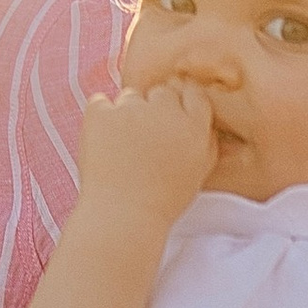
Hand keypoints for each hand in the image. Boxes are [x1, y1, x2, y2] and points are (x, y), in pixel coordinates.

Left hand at [76, 78, 217, 223]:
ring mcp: (131, 110)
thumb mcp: (198, 173)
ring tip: (123, 145)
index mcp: (194, 127)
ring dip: (127, 112)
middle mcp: (165, 112)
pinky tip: (103, 141)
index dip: (182, 103)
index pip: (194, 93)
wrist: (122, 216)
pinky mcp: (101, 113)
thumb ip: (207, 143)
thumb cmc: (162, 200)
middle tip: (145, 138)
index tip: (172, 117)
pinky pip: (100, 101)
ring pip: (131, 95)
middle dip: (155, 108)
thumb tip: (206, 121)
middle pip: (162, 91)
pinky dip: (100, 117)